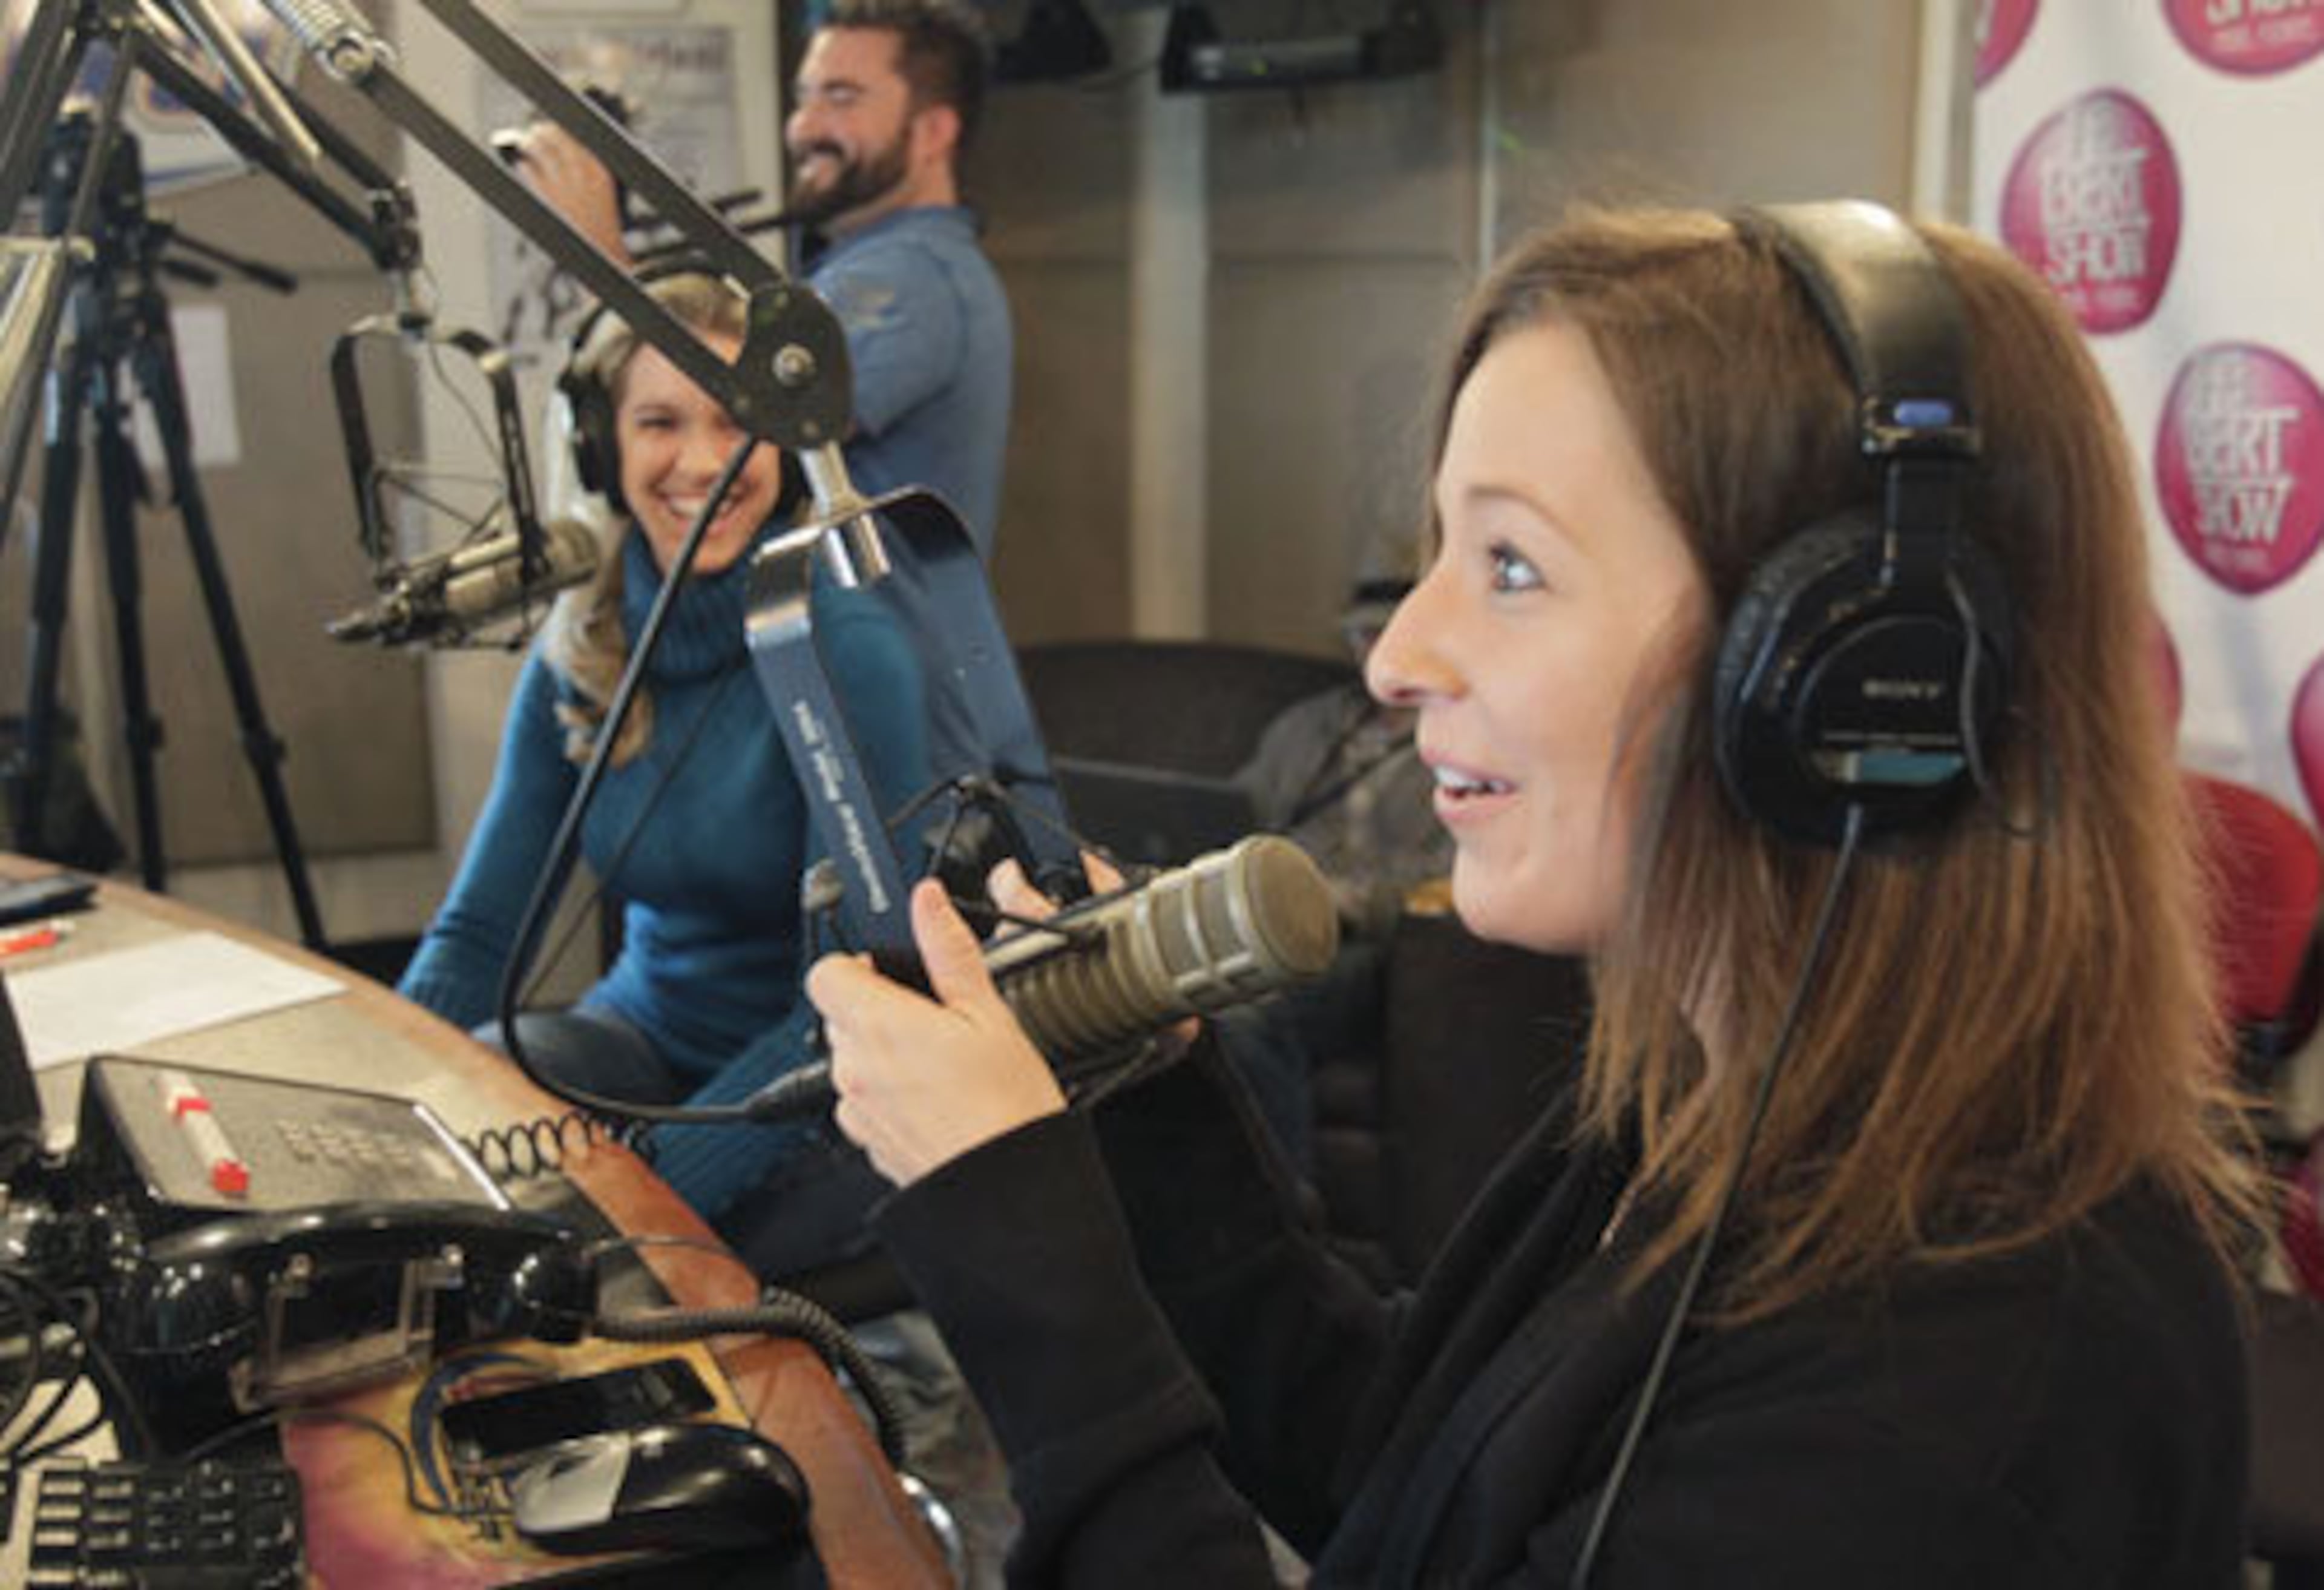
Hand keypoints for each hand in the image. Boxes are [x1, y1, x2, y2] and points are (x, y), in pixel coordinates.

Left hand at [514, 123, 627, 262]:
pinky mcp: (545, 195)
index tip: (553, 129)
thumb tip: (559, 140)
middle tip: (536, 133)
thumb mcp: (601, 185)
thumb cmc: (599, 218)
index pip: (574, 133)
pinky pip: (527, 169)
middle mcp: (581, 171)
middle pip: (553, 135)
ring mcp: (562, 182)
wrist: (601, 249)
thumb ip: (585, 163)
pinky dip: (523, 166)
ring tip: (526, 145)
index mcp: (598, 166)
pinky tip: (524, 167)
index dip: (559, 129)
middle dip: (542, 132)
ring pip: (537, 147)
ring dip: (529, 143)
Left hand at [806, 878, 1066, 1187]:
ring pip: (850, 1059)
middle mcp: (853, 1069)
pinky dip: (886, 1094)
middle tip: (933, 1019)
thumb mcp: (989, 1012)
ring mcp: (855, 1110)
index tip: (892, 972)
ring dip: (881, 1053)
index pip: (825, 973)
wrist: (1007, 1188)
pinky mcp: (866, 1143)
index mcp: (879, 1026)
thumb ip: (949, 949)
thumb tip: (927, 901)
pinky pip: (861, 1102)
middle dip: (877, 1008)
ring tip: (940, 1065)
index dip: (857, 965)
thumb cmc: (1007, 1105)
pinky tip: (934, 1099)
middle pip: (839, 1015)